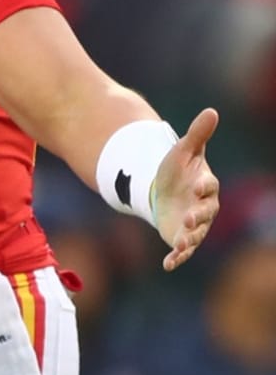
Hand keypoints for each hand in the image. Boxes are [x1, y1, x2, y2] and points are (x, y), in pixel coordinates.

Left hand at [153, 107, 220, 270]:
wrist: (162, 188)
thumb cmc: (177, 168)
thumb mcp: (183, 150)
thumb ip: (198, 134)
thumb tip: (212, 110)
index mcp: (206, 185)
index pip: (209, 187)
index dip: (204, 187)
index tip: (197, 186)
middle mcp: (203, 208)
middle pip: (204, 214)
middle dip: (197, 218)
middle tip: (187, 220)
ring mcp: (193, 225)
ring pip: (195, 235)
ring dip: (188, 241)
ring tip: (179, 246)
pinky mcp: (181, 238)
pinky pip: (182, 250)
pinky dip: (177, 258)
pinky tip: (168, 264)